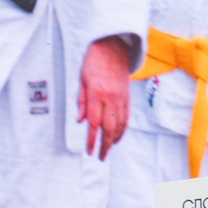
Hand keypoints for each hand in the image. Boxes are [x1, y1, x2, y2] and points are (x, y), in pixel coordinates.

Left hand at [77, 35, 134, 157]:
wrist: (113, 50)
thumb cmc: (93, 63)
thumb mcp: (82, 80)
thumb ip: (82, 101)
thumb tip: (81, 121)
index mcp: (97, 95)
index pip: (95, 123)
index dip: (92, 139)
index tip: (89, 151)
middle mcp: (111, 99)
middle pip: (110, 128)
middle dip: (105, 145)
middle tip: (101, 157)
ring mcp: (121, 100)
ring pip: (120, 125)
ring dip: (114, 141)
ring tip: (108, 150)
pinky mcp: (127, 99)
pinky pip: (126, 119)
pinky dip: (122, 130)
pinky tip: (117, 138)